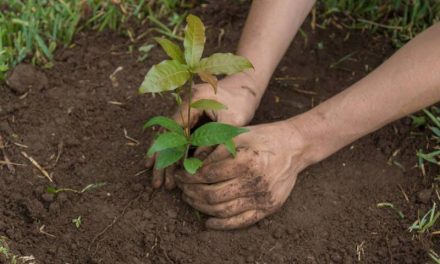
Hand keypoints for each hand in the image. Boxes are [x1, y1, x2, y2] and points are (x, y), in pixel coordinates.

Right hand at [146, 72, 263, 188]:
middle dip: (162, 161)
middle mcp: (183, 105)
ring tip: (162, 184)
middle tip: (158, 184)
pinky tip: (168, 172)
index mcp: (192, 100)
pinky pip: (177, 140)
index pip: (174, 130)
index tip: (169, 172)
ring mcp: (183, 113)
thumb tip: (196, 165)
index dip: (169, 152)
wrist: (245, 89)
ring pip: (169, 140)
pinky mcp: (188, 121)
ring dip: (166, 161)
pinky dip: (173, 156)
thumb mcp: (232, 123)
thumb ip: (215, 141)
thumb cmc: (240, 104)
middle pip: (166, 136)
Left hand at [175, 119, 312, 229]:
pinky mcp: (268, 207)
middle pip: (212, 195)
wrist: (294, 147)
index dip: (188, 177)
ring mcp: (262, 197)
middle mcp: (254, 181)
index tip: (180, 175)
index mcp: (245, 161)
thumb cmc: (263, 138)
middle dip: (191, 192)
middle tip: (182, 188)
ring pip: (222, 210)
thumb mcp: (238, 134)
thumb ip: (214, 147)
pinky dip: (221, 225)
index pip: (207, 175)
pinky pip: (241, 222)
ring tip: (191, 199)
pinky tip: (208, 222)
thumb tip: (191, 162)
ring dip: (201, 207)